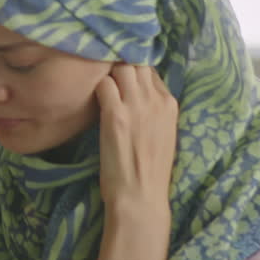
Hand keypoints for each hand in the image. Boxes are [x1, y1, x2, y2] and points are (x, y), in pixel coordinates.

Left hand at [96, 64, 177, 211]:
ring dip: (107, 75)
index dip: (134, 73)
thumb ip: (154, 110)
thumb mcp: (164, 133)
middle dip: (120, 67)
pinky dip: (95, 88)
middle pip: (136, 63)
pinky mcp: (114, 114)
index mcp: (170, 104)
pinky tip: (89, 100)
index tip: (122, 82)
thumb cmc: (149, 170)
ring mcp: (135, 105)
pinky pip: (102, 84)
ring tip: (99, 90)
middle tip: (107, 80)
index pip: (151, 71)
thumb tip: (138, 93)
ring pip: (120, 68)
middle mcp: (155, 100)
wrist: (140, 196)